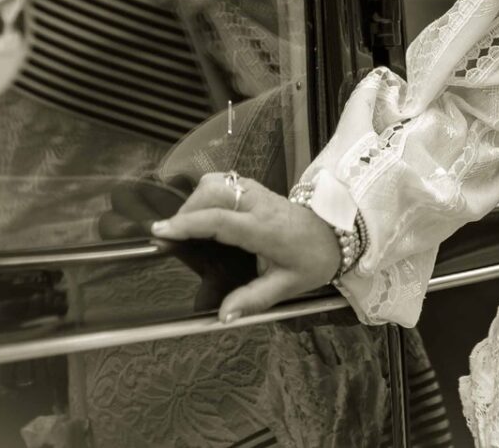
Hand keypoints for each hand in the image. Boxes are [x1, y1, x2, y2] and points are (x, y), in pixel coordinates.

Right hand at [150, 172, 342, 322]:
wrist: (336, 232)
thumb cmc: (312, 259)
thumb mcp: (287, 286)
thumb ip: (253, 300)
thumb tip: (223, 317)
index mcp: (264, 228)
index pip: (219, 220)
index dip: (188, 224)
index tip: (162, 232)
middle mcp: (258, 203)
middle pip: (212, 192)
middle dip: (186, 211)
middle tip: (172, 236)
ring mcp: (257, 191)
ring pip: (216, 182)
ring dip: (194, 201)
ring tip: (185, 228)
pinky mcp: (256, 188)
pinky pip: (223, 182)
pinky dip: (205, 194)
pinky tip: (202, 214)